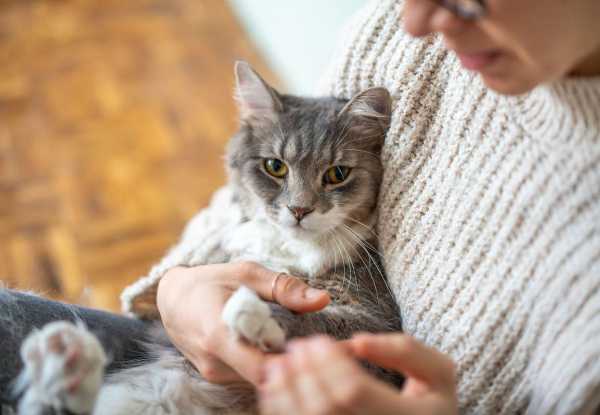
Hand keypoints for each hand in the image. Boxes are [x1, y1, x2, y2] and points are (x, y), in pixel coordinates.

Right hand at [156, 262, 329, 384]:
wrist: (170, 299)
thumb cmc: (210, 281)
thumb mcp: (246, 274)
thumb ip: (284, 288)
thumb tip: (323, 299)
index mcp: (220, 334)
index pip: (263, 369)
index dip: (294, 364)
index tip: (317, 347)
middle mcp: (215, 362)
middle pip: (267, 378)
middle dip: (299, 366)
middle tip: (330, 349)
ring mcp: (214, 373)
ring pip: (261, 381)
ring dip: (286, 367)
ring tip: (308, 348)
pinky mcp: (216, 377)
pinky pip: (250, 378)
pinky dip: (272, 367)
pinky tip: (285, 351)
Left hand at [258, 334, 456, 414]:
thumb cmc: (432, 405)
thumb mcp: (438, 373)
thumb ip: (404, 350)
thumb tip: (357, 342)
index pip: (353, 390)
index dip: (328, 361)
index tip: (316, 340)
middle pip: (325, 406)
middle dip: (304, 371)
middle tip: (296, 346)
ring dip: (286, 390)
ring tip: (280, 364)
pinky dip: (282, 408)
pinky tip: (277, 389)